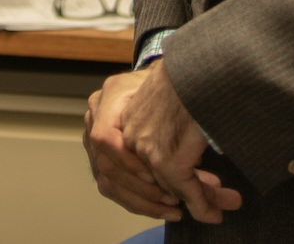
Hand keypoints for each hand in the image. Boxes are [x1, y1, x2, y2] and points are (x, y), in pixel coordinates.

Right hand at [85, 69, 192, 220]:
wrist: (157, 85)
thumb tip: (199, 149)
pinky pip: (113, 189)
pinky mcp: (102, 160)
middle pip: (107, 165)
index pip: (105, 136)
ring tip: (175, 208)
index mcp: (109, 97)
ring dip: (143, 200)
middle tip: (174, 197)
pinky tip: (165, 209)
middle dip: (142, 188)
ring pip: (109, 183)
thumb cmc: (166, 86)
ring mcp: (94, 141)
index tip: (155, 172)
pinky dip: (140, 203)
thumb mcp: (171, 86)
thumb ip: (176, 108)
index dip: (128, 160)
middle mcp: (95, 119)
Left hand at [122, 63, 243, 224]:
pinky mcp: (167, 160)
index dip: (166, 174)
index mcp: (124, 110)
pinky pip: (187, 188)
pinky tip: (214, 209)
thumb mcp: (170, 87)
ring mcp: (146, 148)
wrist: (202, 63)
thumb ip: (166, 110)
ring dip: (201, 198)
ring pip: (173, 185)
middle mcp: (129, 132)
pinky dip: (203, 202)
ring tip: (221, 206)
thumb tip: (180, 126)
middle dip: (187, 191)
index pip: (140, 154)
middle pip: (156, 174)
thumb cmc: (192, 67)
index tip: (186, 185)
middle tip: (209, 202)